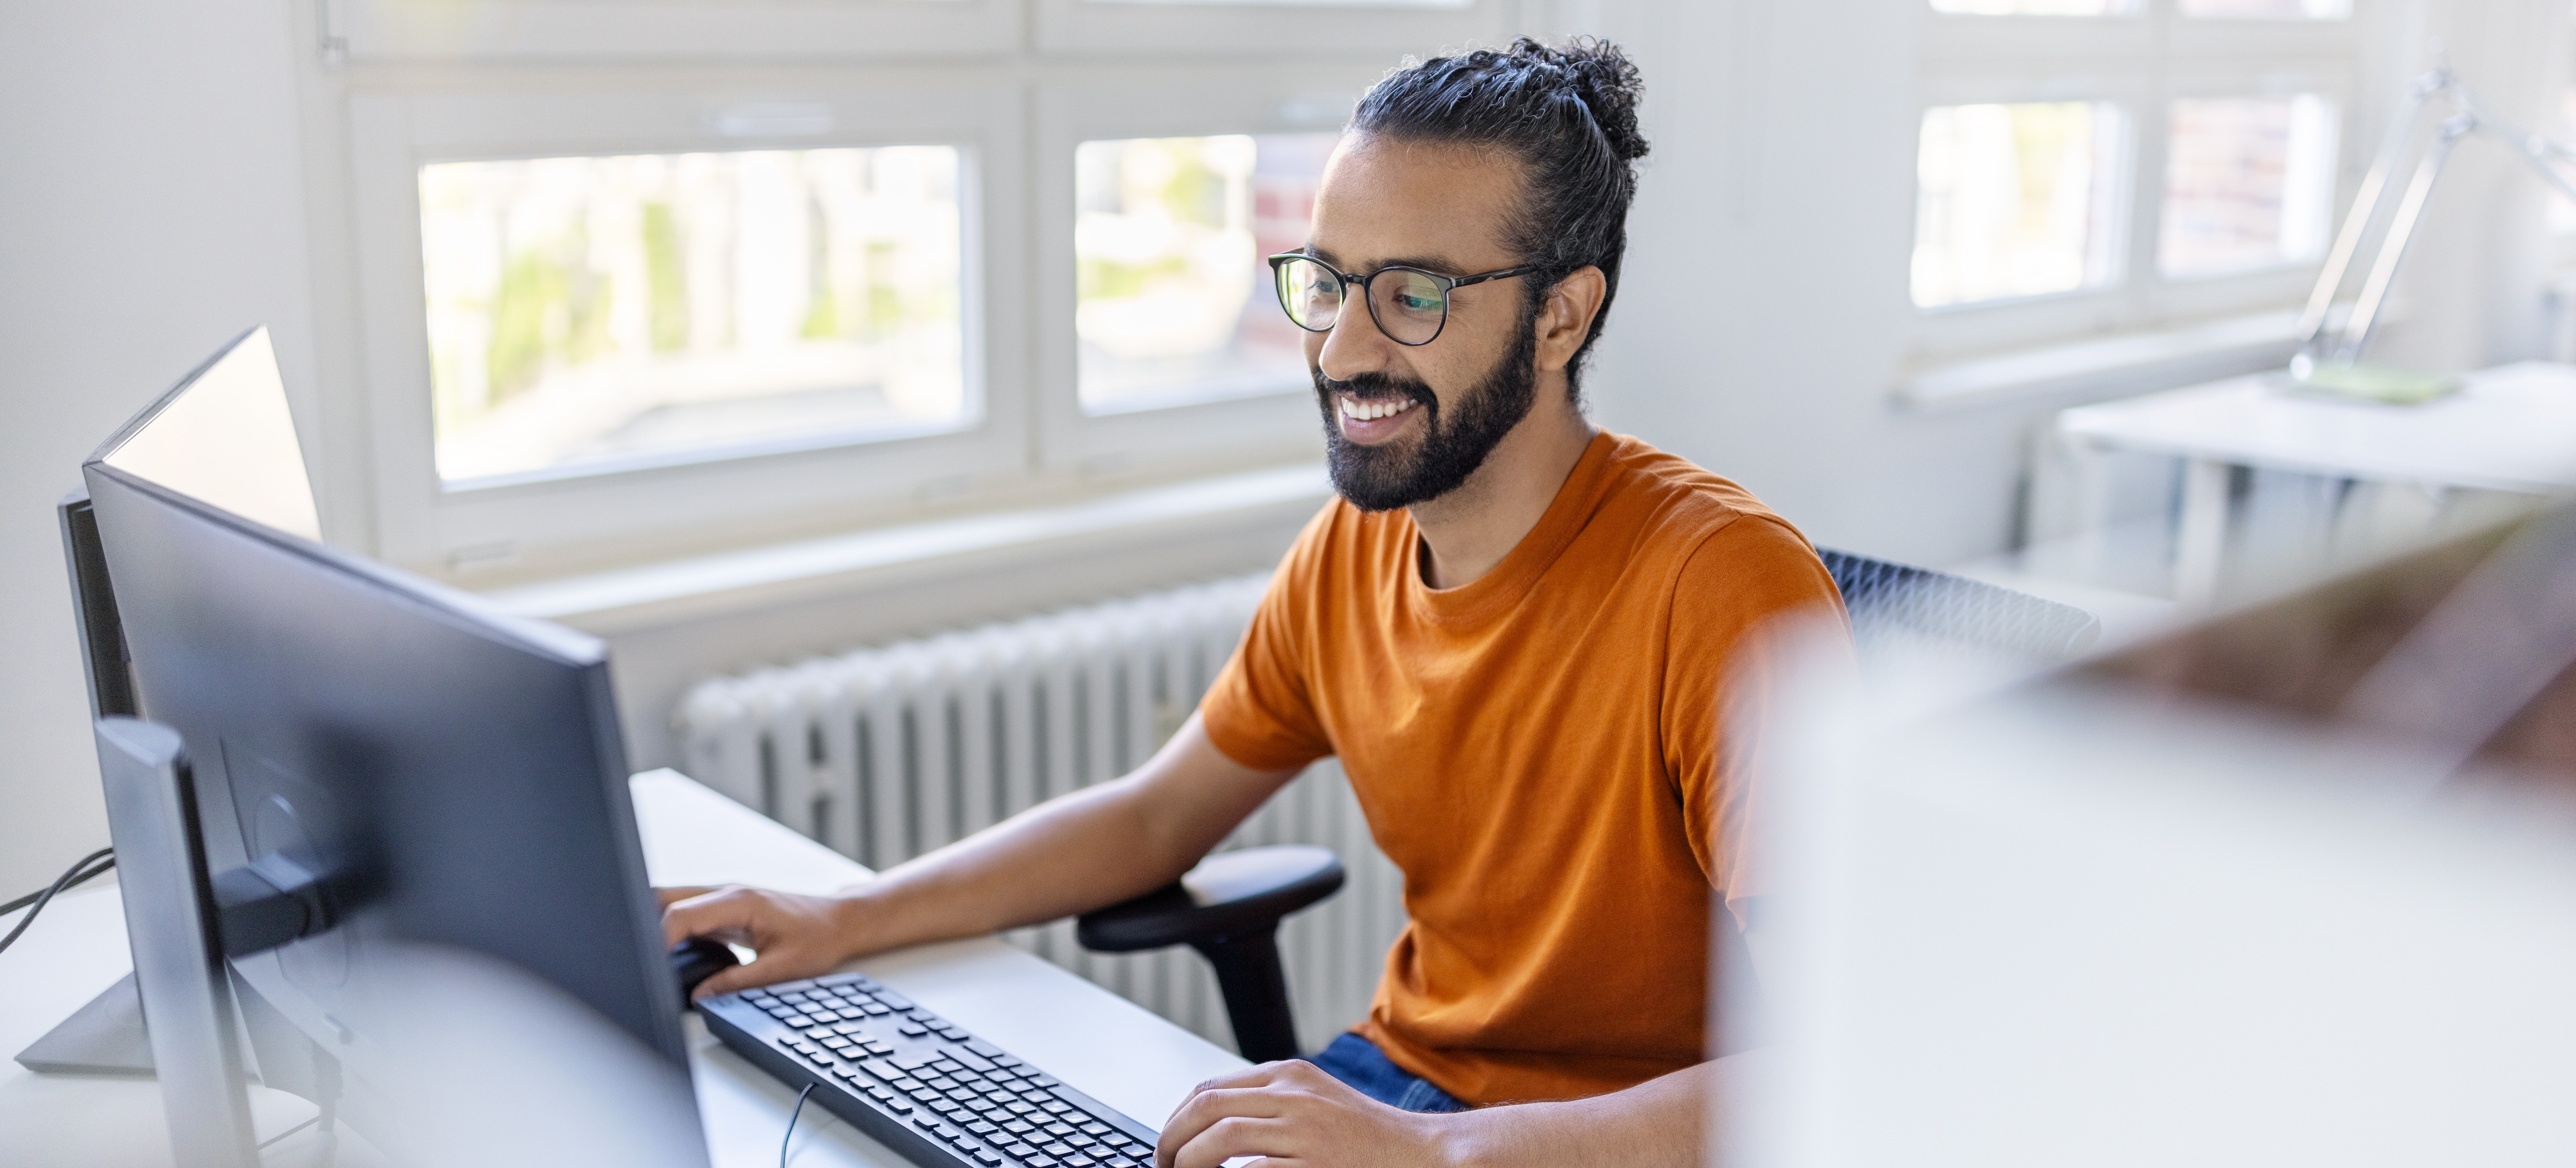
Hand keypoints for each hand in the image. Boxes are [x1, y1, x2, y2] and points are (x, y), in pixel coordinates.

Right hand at [657, 884, 861, 999]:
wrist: (840, 921)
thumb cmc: (819, 939)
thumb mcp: (782, 968)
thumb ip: (738, 982)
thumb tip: (700, 997)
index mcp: (739, 902)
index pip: (680, 914)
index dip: (657, 940)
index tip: (647, 966)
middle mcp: (726, 894)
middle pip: (665, 898)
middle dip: (643, 924)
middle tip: (639, 961)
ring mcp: (723, 899)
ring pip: (673, 903)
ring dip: (656, 926)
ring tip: (650, 960)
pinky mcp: (724, 911)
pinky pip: (688, 915)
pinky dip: (673, 932)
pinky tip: (671, 957)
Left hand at [1156, 1059, 1458, 1167]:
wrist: (1422, 1155)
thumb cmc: (1369, 1138)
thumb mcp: (1316, 1104)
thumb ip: (1272, 1104)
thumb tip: (1216, 1123)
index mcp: (1289, 1076)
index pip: (1211, 1089)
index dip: (1178, 1119)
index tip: (1169, 1145)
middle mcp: (1293, 1095)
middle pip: (1206, 1107)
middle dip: (1172, 1139)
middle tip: (1163, 1166)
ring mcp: (1304, 1130)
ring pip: (1221, 1136)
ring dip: (1189, 1162)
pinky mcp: (1314, 1164)